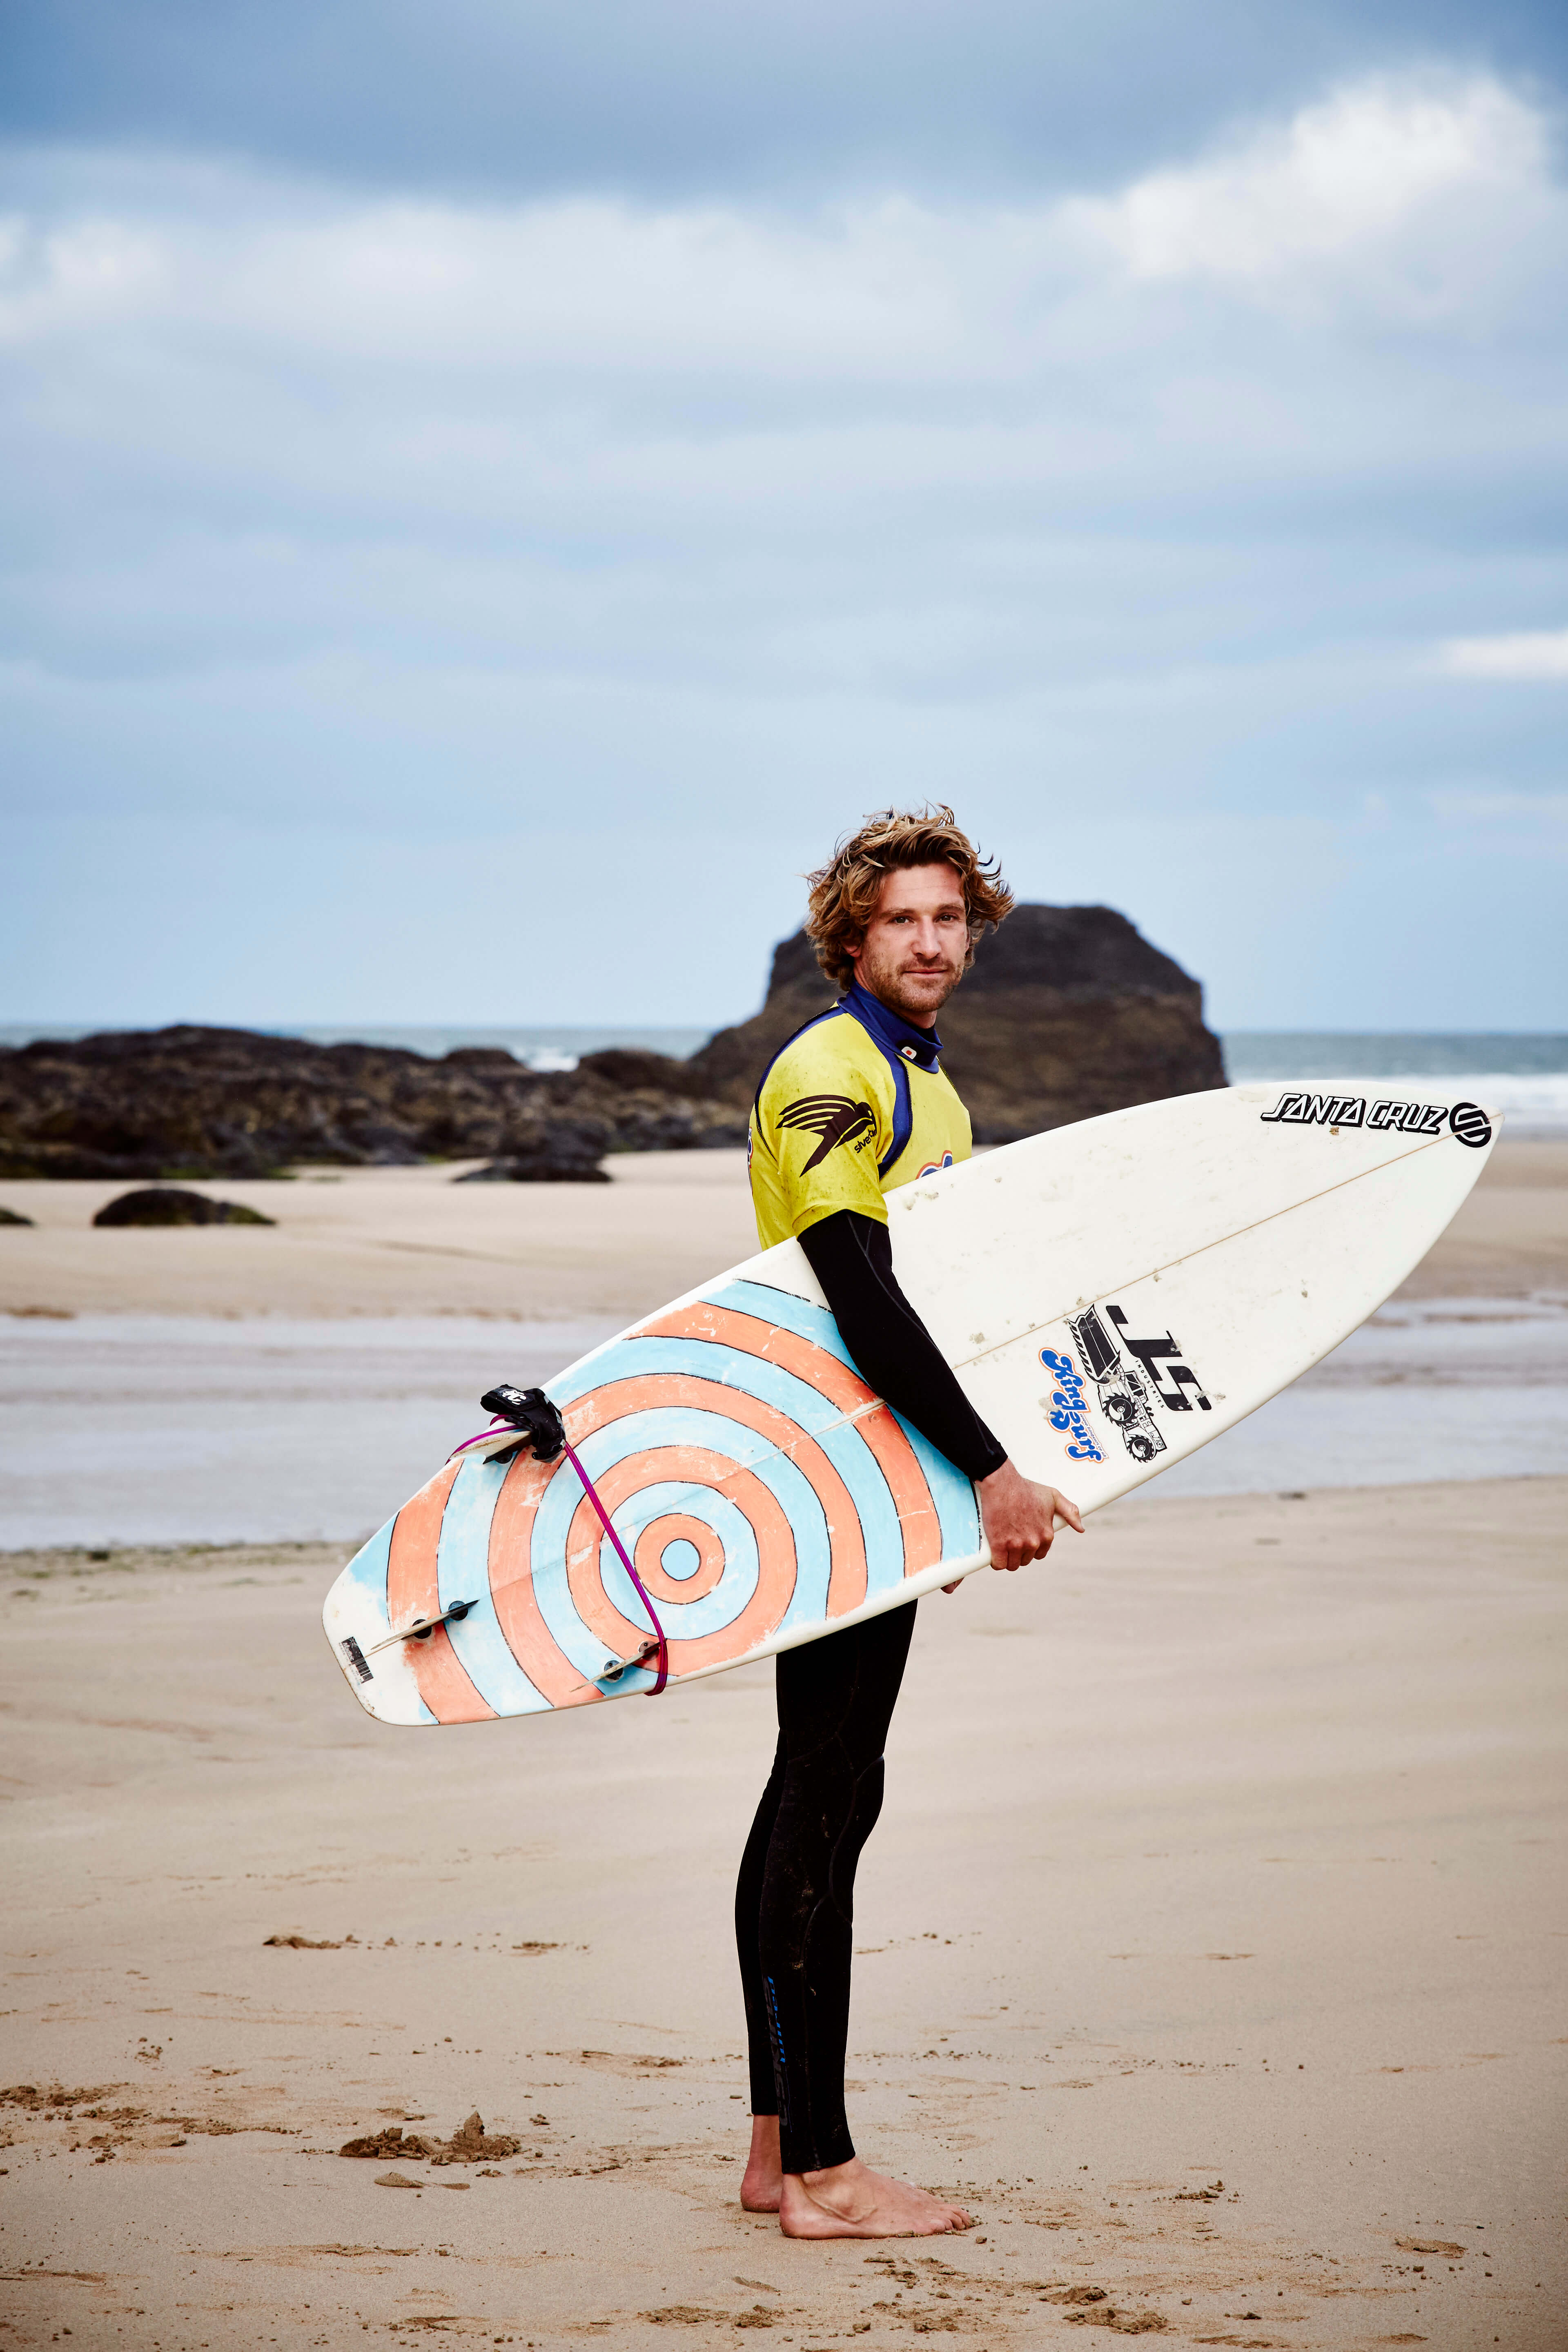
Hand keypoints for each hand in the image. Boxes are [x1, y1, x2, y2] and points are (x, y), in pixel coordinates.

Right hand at [969, 1459, 1083, 1577]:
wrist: (1002, 1484)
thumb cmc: (1026, 1489)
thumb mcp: (1053, 1496)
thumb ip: (1070, 1512)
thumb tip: (1081, 1528)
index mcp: (1046, 1534)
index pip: (1040, 1554)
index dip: (1031, 1549)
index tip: (1023, 1541)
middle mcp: (1033, 1542)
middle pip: (1024, 1560)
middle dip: (1018, 1554)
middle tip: (1010, 1541)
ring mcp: (1016, 1544)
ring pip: (1011, 1564)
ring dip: (1007, 1559)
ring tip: (1001, 1548)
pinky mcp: (999, 1545)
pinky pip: (998, 1564)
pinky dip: (996, 1562)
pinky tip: (994, 1555)